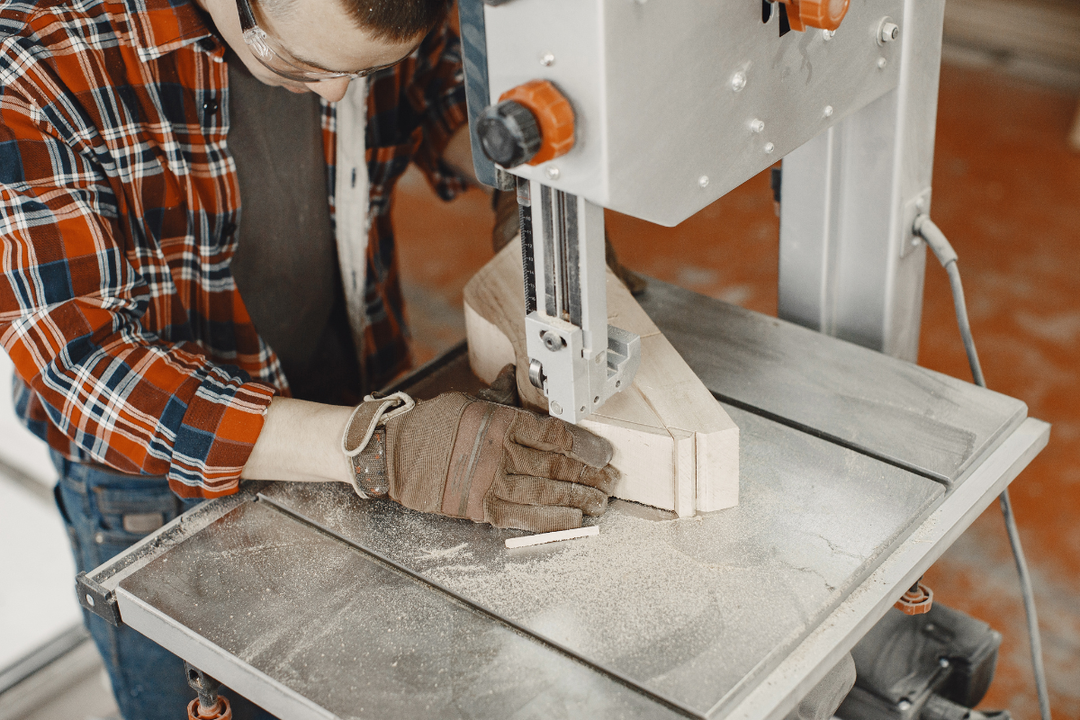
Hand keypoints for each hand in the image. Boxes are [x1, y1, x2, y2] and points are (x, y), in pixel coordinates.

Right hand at [344, 392, 618, 531]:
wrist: (395, 454)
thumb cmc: (433, 425)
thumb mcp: (471, 402)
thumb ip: (502, 393)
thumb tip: (515, 370)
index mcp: (499, 422)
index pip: (554, 434)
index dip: (586, 446)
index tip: (605, 453)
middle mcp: (498, 454)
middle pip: (556, 466)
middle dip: (590, 476)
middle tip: (612, 481)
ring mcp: (489, 484)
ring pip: (546, 494)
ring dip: (578, 500)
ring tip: (600, 503)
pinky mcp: (480, 508)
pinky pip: (525, 517)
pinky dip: (553, 520)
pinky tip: (574, 521)